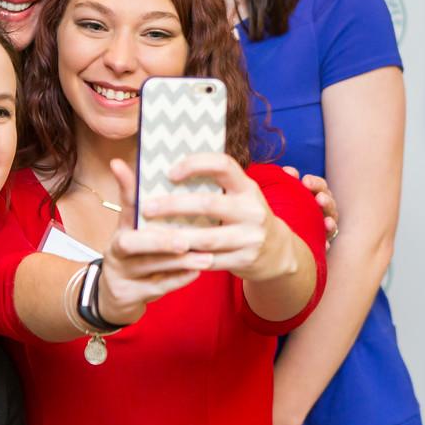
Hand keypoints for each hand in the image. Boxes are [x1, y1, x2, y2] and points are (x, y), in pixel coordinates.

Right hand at [92, 159, 211, 325]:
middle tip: (185, 240)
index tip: (134, 171)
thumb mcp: (135, 229)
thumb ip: (141, 201)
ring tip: (205, 257)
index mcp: (120, 229)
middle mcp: (115, 250)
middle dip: (159, 241)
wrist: (115, 296)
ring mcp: (119, 274)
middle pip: (130, 243)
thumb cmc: (134, 255)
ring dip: (177, 262)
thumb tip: (133, 163)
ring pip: (148, 267)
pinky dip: (177, 280)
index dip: (127, 186)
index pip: (125, 205)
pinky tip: (196, 273)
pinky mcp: (128, 295)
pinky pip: (156, 287)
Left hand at [140, 153, 296, 281]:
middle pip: (208, 203)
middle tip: (147, 207)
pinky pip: (209, 260)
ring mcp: (251, 237)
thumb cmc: (245, 217)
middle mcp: (253, 210)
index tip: (170, 172)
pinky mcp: (245, 260)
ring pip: (206, 237)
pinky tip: (167, 254)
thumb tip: (166, 175)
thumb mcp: (239, 196)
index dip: (195, 164)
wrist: (278, 252)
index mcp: (248, 187)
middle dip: (174, 205)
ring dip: (175, 236)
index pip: (223, 165)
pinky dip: (186, 258)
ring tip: (151, 234)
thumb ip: (214, 186)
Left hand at [283, 166, 337, 248]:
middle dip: (325, 198)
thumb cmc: (283, 207)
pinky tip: (326, 244)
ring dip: (330, 220)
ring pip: (332, 220)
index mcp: (314, 194)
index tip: (305, 180)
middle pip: (328, 200)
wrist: (279, 234)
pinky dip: (327, 243)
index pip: (319, 186)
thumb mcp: (286, 193)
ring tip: (326, 221)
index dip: (315, 183)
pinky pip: (327, 243)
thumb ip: (288, 181)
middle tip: (319, 198)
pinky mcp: (322, 242)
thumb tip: (288, 170)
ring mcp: (324, 224)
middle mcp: (322, 208)